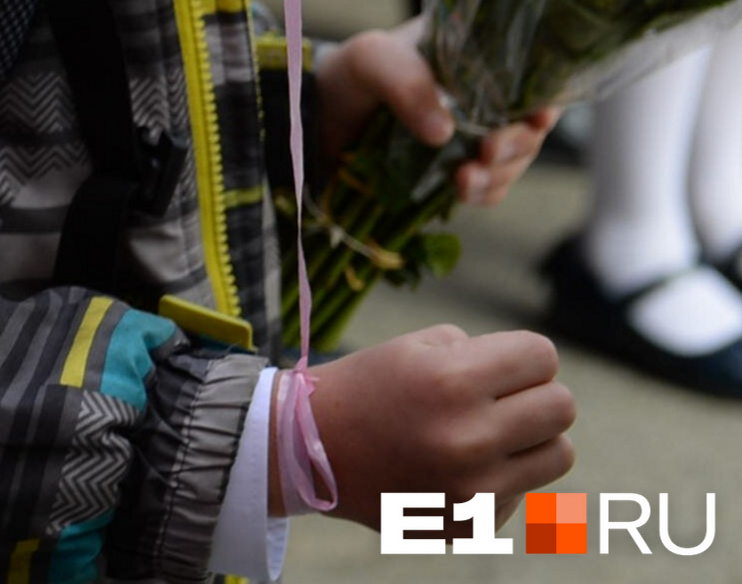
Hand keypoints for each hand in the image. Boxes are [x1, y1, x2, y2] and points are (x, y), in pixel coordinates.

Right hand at [290, 324, 574, 526]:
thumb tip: (538, 378)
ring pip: (558, 453)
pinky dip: (499, 475)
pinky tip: (453, 467)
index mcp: (451, 381)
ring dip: (530, 439)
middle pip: (562, 406)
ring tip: (486, 433)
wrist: (309, 452)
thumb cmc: (367, 389)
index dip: (523, 356)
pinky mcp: (474, 522)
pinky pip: (523, 489)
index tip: (500, 365)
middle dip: (535, 395)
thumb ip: (481, 353)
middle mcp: (469, 438)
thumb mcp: (414, 348)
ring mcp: (475, 488)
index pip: (543, 356)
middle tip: (500, 398)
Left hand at [316, 22, 559, 204]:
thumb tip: (445, 132)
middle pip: (529, 125)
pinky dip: (483, 192)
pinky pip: (488, 187)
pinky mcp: (456, 170)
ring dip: (500, 173)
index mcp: (473, 57)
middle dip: (519, 144)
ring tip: (465, 179)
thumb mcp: (370, 59)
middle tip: (488, 152)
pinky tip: (462, 189)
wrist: (313, 119)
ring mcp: (472, 137)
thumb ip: (405, 82)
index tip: (536, 117)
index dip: (545, 97)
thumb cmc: (348, 75)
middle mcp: (482, 98)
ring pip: (514, 160)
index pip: (531, 75)